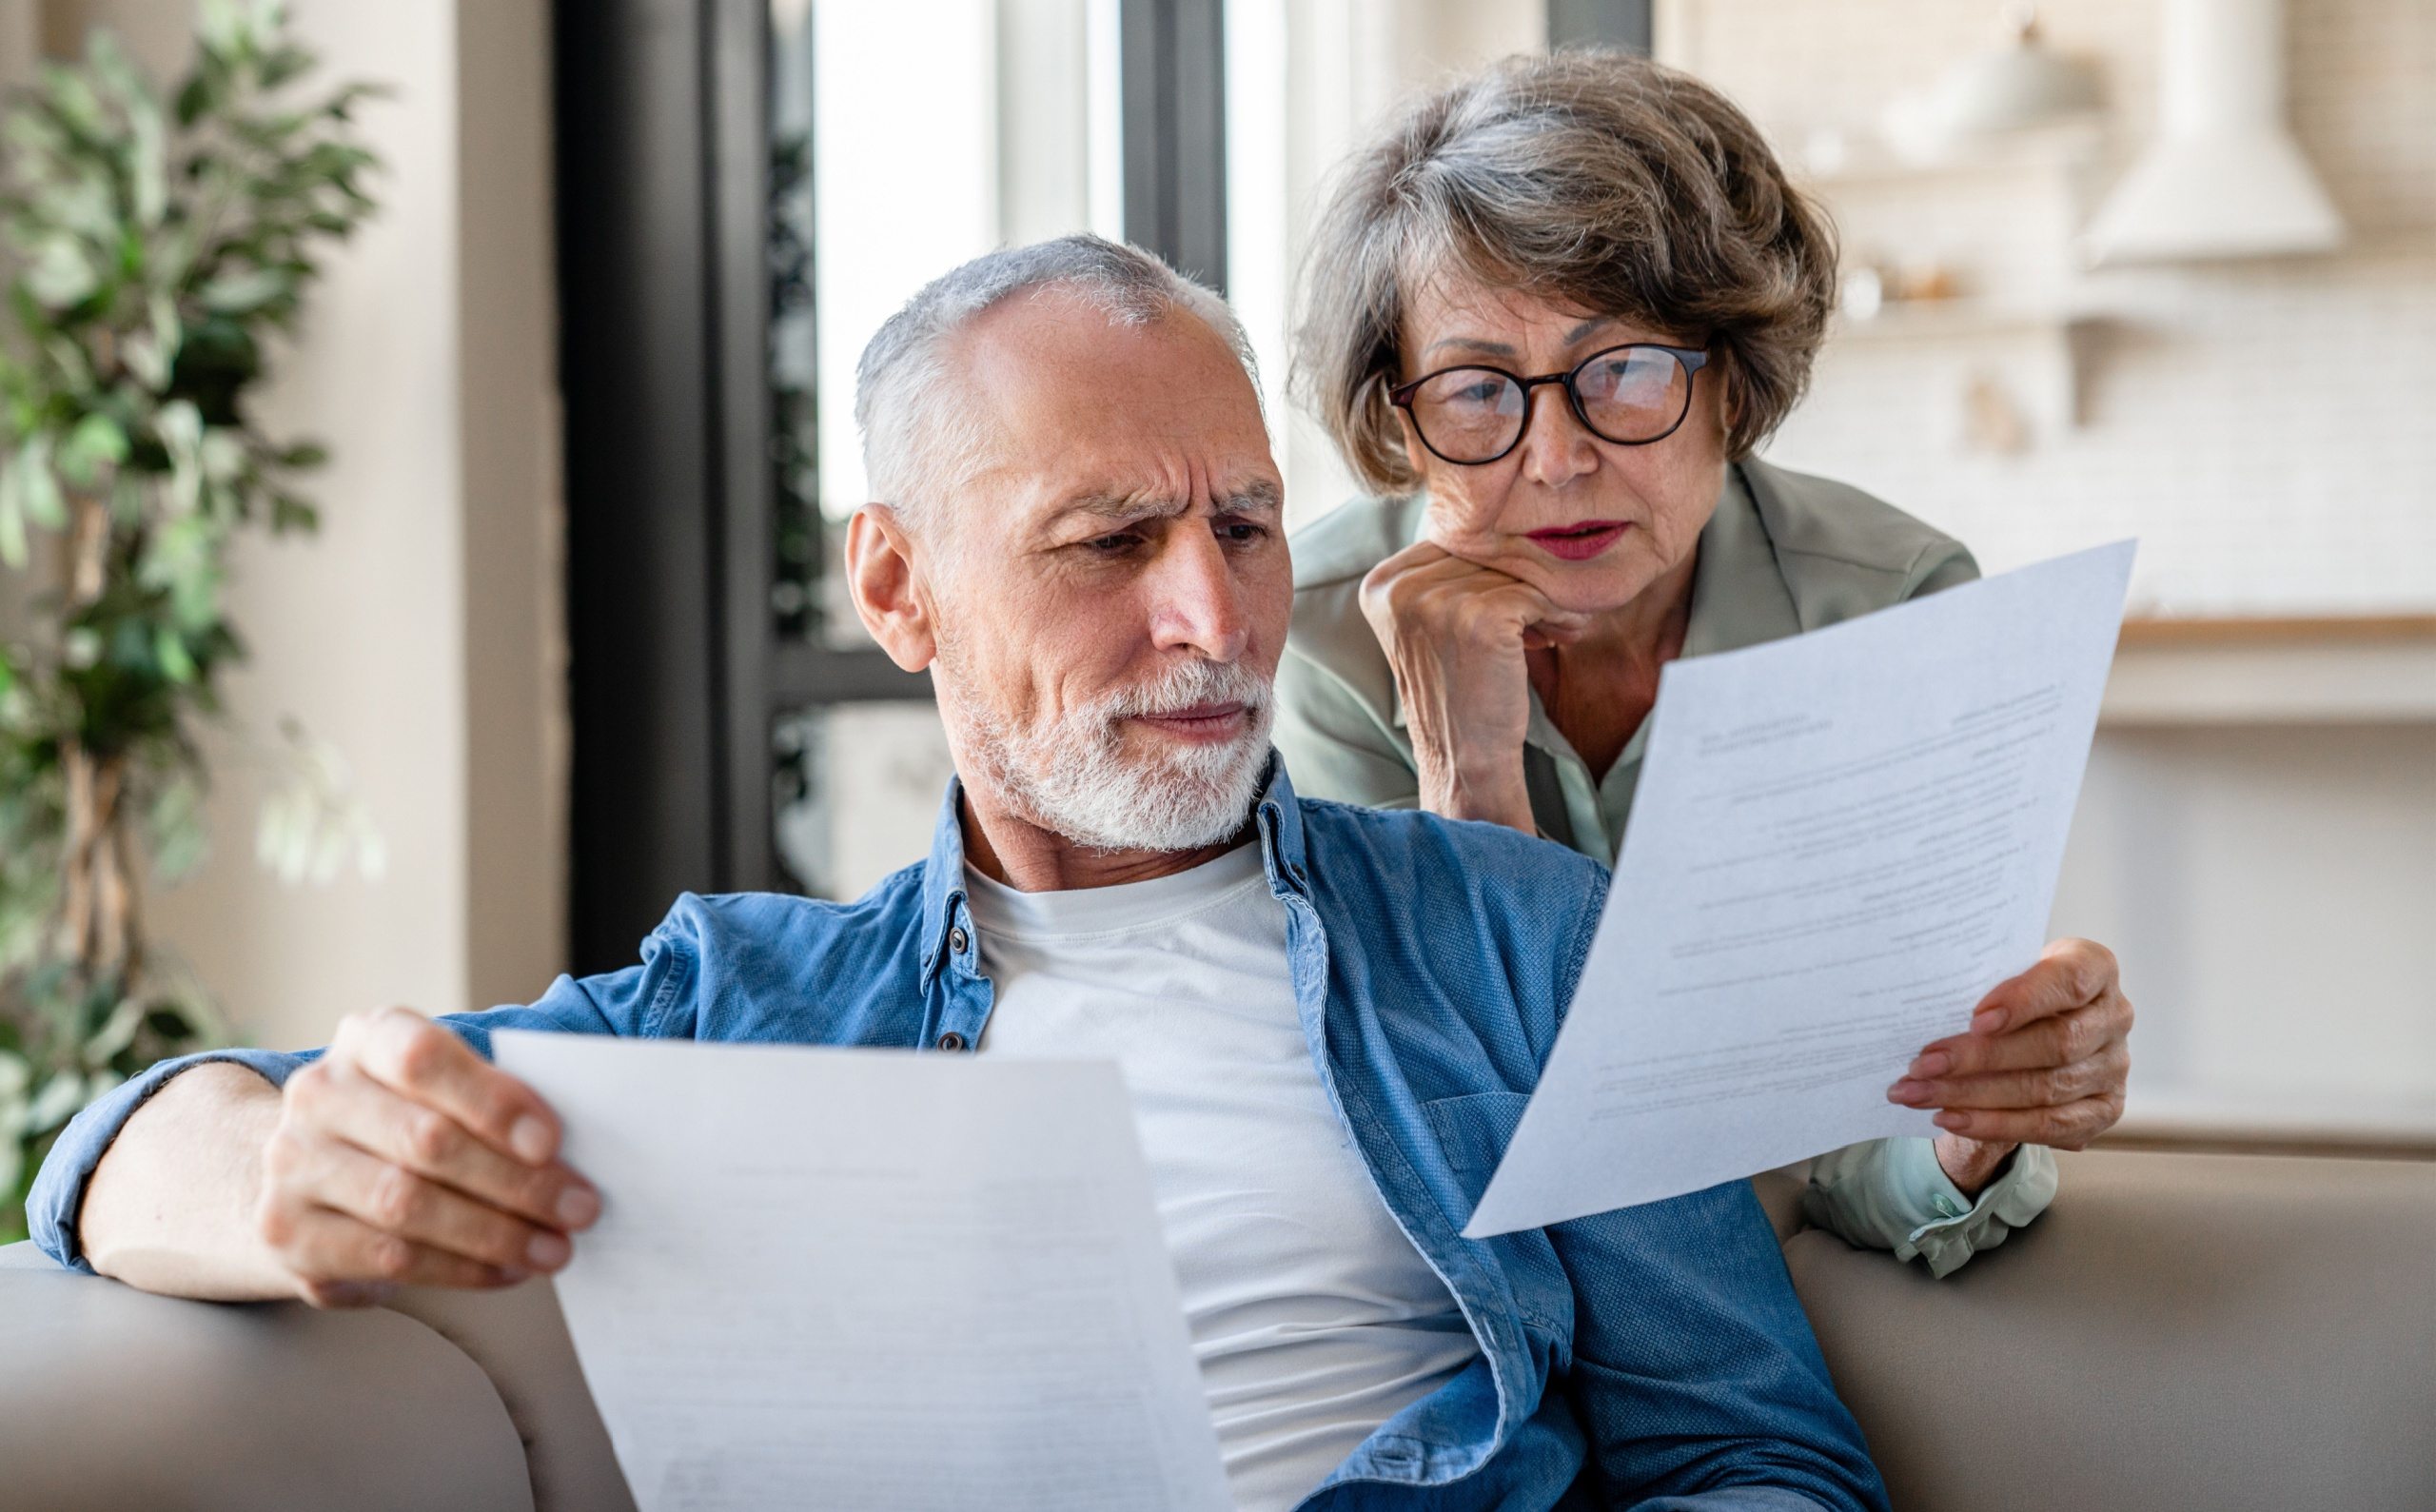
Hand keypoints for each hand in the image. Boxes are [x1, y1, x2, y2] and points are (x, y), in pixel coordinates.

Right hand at [257, 1006, 600, 1307]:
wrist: (311, 1169)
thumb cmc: (407, 1118)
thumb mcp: (444, 1088)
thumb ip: (494, 1100)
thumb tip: (567, 1153)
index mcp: (365, 1040)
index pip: (423, 1057)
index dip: (492, 1100)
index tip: (552, 1142)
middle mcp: (318, 1095)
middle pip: (426, 1140)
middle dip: (518, 1182)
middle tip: (579, 1208)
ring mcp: (293, 1165)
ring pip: (406, 1205)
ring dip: (496, 1234)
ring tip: (554, 1249)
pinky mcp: (288, 1233)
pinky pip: (388, 1257)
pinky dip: (460, 1269)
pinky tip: (506, 1270)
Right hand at [1358, 538, 1589, 829]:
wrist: (1468, 759)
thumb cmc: (1461, 692)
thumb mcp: (1433, 625)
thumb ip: (1446, 574)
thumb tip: (1502, 520)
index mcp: (1380, 585)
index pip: (1452, 541)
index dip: (1490, 568)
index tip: (1514, 601)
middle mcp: (1399, 588)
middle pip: (1482, 552)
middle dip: (1521, 580)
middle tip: (1547, 616)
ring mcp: (1434, 601)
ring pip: (1512, 571)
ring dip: (1545, 599)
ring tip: (1555, 629)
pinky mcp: (1477, 618)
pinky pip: (1535, 593)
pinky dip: (1557, 613)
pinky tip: (1559, 637)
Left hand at [1886, 939, 2132, 1195]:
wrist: (2032, 1027)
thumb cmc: (2010, 991)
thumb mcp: (2000, 971)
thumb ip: (1983, 983)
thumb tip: (1927, 1011)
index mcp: (2095, 968)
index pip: (2068, 981)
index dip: (2024, 1001)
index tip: (1975, 1018)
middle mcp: (2114, 1016)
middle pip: (2054, 1044)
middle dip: (1980, 1058)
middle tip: (1922, 1065)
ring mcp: (2114, 1067)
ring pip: (2045, 1090)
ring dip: (1973, 1096)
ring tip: (1918, 1094)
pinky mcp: (2104, 1109)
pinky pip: (2049, 1126)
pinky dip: (1994, 1124)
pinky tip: (1950, 1117)